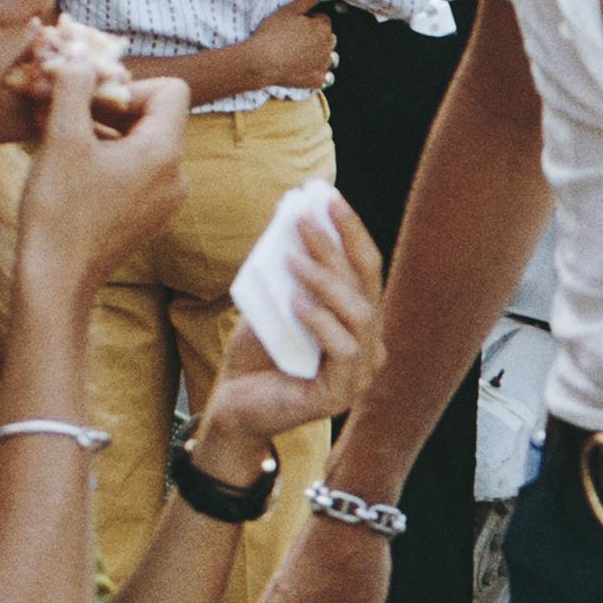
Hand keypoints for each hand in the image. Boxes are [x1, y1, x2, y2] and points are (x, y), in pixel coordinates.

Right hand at [11, 38, 184, 301]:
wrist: (57, 281)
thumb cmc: (59, 211)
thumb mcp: (62, 138)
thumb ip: (73, 86)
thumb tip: (79, 53)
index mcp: (165, 153)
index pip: (172, 90)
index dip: (130, 85)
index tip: (91, 101)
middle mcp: (177, 177)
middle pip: (156, 117)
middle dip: (111, 108)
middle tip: (68, 113)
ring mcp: (165, 201)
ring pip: (143, 146)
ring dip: (106, 134)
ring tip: (63, 141)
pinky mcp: (149, 218)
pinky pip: (137, 174)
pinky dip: (110, 162)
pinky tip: (73, 171)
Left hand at [195, 204, 384, 459]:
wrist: (232, 405)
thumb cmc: (255, 354)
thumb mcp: (274, 302)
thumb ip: (291, 273)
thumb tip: (295, 218)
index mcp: (359, 321)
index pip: (366, 268)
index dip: (351, 231)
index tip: (328, 197)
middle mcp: (369, 346)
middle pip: (365, 285)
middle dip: (336, 246)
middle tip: (306, 219)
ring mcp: (360, 374)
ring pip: (360, 313)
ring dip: (326, 280)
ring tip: (292, 258)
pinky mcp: (340, 396)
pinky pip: (342, 349)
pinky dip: (320, 321)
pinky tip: (296, 304)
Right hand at [238, 1, 340, 98]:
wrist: (261, 62)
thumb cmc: (272, 33)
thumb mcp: (288, 11)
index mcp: (322, 28)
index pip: (323, 20)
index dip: (309, 21)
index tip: (295, 25)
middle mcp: (327, 46)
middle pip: (327, 38)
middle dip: (316, 37)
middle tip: (294, 40)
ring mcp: (323, 65)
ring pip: (328, 56)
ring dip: (319, 54)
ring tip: (298, 54)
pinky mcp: (317, 80)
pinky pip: (324, 75)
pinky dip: (316, 72)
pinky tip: (302, 69)